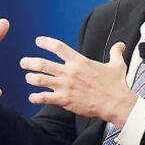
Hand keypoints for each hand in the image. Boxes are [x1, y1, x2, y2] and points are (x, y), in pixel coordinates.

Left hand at [20, 37, 136, 126]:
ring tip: (28, 78)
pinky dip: (35, 97)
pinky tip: (32, 97)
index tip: (38, 41)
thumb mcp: (117, 65)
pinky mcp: (64, 100)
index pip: (58, 47)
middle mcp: (69, 72)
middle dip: (29, 62)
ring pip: (39, 80)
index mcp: (80, 62)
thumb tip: (120, 45)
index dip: (46, 42)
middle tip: (24, 62)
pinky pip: (44, 98)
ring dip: (31, 78)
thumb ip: (115, 53)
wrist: (116, 103)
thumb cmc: (116, 85)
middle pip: (42, 64)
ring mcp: (65, 86)